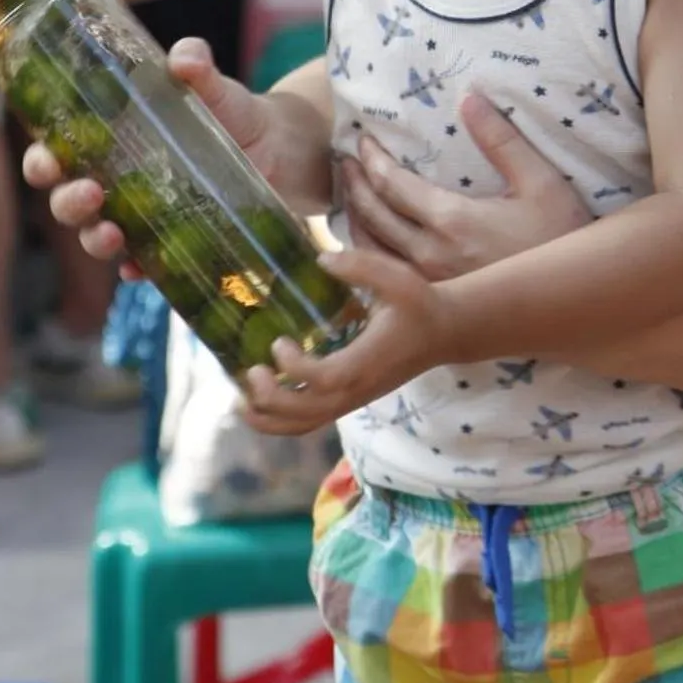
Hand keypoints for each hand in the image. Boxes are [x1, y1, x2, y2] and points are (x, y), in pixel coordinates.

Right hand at [26, 38, 332, 260]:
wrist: (277, 148)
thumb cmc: (230, 112)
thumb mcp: (213, 87)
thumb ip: (196, 67)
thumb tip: (186, 58)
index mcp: (107, 140)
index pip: (55, 153)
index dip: (41, 161)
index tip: (48, 160)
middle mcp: (113, 182)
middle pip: (66, 200)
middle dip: (67, 202)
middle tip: (90, 194)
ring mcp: (139, 216)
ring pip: (96, 236)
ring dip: (96, 239)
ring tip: (115, 233)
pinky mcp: (169, 243)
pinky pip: (142, 265)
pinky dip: (137, 270)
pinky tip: (138, 269)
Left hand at [242, 246, 456, 435]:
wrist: (443, 333)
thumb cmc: (419, 304)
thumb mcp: (398, 277)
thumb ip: (362, 266)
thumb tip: (321, 257)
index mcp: (368, 360)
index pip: (328, 379)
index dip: (297, 367)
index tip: (280, 341)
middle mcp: (358, 388)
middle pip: (307, 412)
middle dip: (272, 398)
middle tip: (252, 370)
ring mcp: (352, 399)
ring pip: (304, 425)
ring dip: (268, 418)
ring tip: (239, 398)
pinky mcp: (348, 401)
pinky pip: (309, 422)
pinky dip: (279, 421)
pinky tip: (257, 403)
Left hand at [341, 90, 590, 279]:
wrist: (571, 302)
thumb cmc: (562, 239)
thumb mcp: (541, 183)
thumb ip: (502, 140)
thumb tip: (469, 98)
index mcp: (452, 220)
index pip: (393, 185)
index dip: (372, 160)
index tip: (362, 141)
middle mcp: (430, 254)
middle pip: (373, 216)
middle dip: (355, 184)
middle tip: (344, 161)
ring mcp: (429, 283)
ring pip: (372, 250)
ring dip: (354, 218)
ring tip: (348, 195)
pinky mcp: (434, 301)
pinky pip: (384, 276)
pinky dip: (365, 253)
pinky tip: (366, 242)